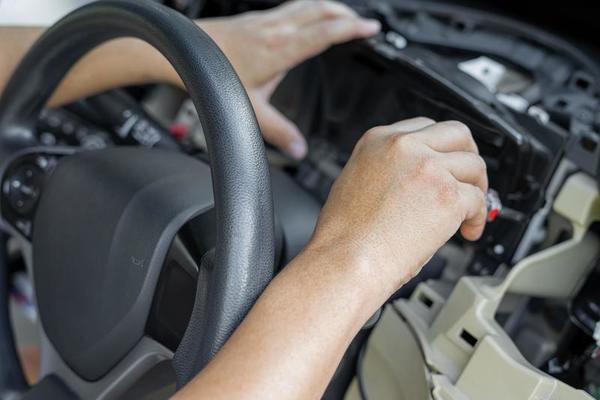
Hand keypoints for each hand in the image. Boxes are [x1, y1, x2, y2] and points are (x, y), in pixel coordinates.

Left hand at [199, 1, 380, 158]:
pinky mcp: (257, 19)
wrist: (186, 50)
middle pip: (321, 9)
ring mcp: (266, 20)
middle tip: (365, 23)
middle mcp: (276, 29)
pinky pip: (292, 7)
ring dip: (330, 7)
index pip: (325, 32)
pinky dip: (310, 9)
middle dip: (347, 14)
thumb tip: (298, 149)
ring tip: (345, 16)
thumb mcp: (248, 109)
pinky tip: (308, 18)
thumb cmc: (212, 74)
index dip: (352, 28)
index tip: (371, 28)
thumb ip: (276, 131)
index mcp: (280, 49)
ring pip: (307, 3)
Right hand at [310, 118, 487, 293]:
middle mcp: (404, 147)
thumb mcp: (354, 181)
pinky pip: (479, 200)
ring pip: (475, 166)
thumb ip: (387, 168)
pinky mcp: (448, 195)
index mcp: (378, 140)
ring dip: (476, 189)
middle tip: (468, 180)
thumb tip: (413, 180)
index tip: (445, 164)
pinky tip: (467, 230)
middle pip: (457, 135)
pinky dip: (478, 218)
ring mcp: (428, 168)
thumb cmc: (344, 235)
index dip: (440, 148)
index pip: (425, 127)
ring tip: (468, 211)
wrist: (346, 260)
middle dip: (467, 157)